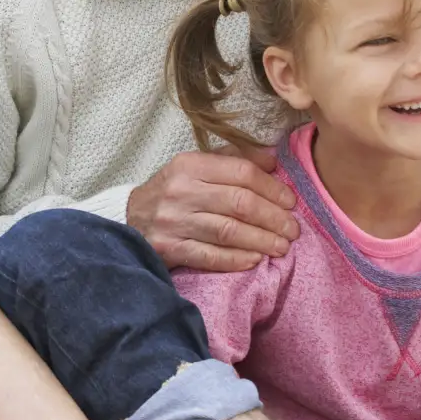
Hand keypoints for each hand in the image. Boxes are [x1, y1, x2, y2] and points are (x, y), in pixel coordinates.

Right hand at [123, 146, 296, 272]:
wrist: (127, 220)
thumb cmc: (171, 192)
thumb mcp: (194, 167)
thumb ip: (232, 159)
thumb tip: (272, 159)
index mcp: (190, 165)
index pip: (241, 172)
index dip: (272, 187)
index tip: (290, 202)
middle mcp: (181, 191)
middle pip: (239, 203)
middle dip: (273, 217)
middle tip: (293, 229)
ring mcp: (173, 221)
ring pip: (228, 231)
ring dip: (261, 240)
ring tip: (282, 247)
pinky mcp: (168, 249)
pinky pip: (209, 256)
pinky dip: (236, 259)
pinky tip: (255, 260)